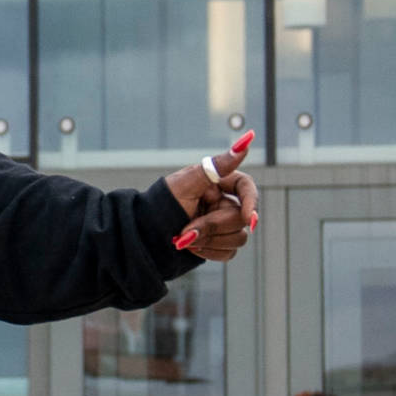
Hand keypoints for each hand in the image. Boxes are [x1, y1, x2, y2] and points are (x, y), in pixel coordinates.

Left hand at [168, 132, 260, 259]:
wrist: (143, 233)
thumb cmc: (162, 202)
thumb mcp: (187, 182)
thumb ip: (217, 166)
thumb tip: (244, 143)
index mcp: (218, 182)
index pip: (246, 187)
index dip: (251, 202)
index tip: (248, 219)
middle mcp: (223, 202)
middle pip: (240, 219)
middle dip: (212, 226)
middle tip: (186, 230)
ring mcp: (222, 224)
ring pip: (238, 238)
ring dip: (210, 241)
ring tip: (184, 239)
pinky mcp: (218, 243)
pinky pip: (228, 253)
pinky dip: (209, 252)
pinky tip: (190, 247)